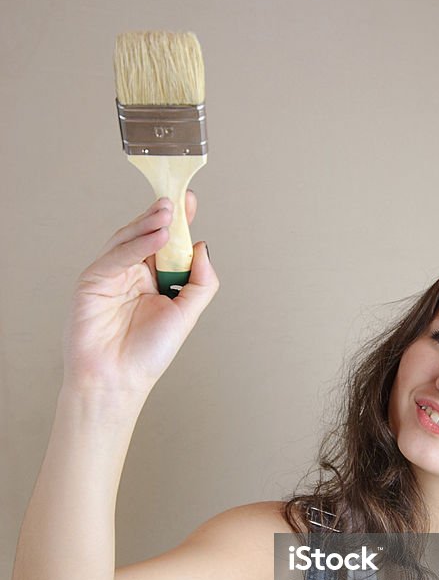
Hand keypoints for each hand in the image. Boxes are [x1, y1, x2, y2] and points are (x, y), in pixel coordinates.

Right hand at [62, 191, 218, 399]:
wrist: (117, 380)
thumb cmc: (147, 355)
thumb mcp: (186, 315)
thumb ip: (200, 282)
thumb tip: (203, 247)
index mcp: (155, 281)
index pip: (168, 245)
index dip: (179, 224)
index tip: (190, 202)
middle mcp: (133, 275)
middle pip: (149, 236)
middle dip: (165, 216)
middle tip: (179, 199)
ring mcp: (112, 275)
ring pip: (131, 240)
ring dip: (150, 224)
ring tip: (169, 212)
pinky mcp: (93, 279)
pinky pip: (117, 256)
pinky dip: (137, 245)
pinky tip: (157, 237)